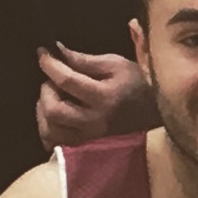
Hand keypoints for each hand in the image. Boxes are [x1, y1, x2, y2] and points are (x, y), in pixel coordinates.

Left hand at [35, 44, 149, 145]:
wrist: (154, 113)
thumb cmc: (137, 84)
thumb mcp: (116, 64)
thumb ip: (85, 60)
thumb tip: (57, 50)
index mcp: (104, 98)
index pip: (66, 80)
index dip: (49, 64)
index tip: (43, 53)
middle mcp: (94, 122)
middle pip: (53, 109)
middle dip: (46, 90)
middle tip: (53, 81)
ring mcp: (89, 138)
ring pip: (50, 128)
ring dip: (44, 110)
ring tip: (54, 98)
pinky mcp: (85, 147)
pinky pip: (54, 143)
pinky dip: (47, 129)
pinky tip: (54, 117)